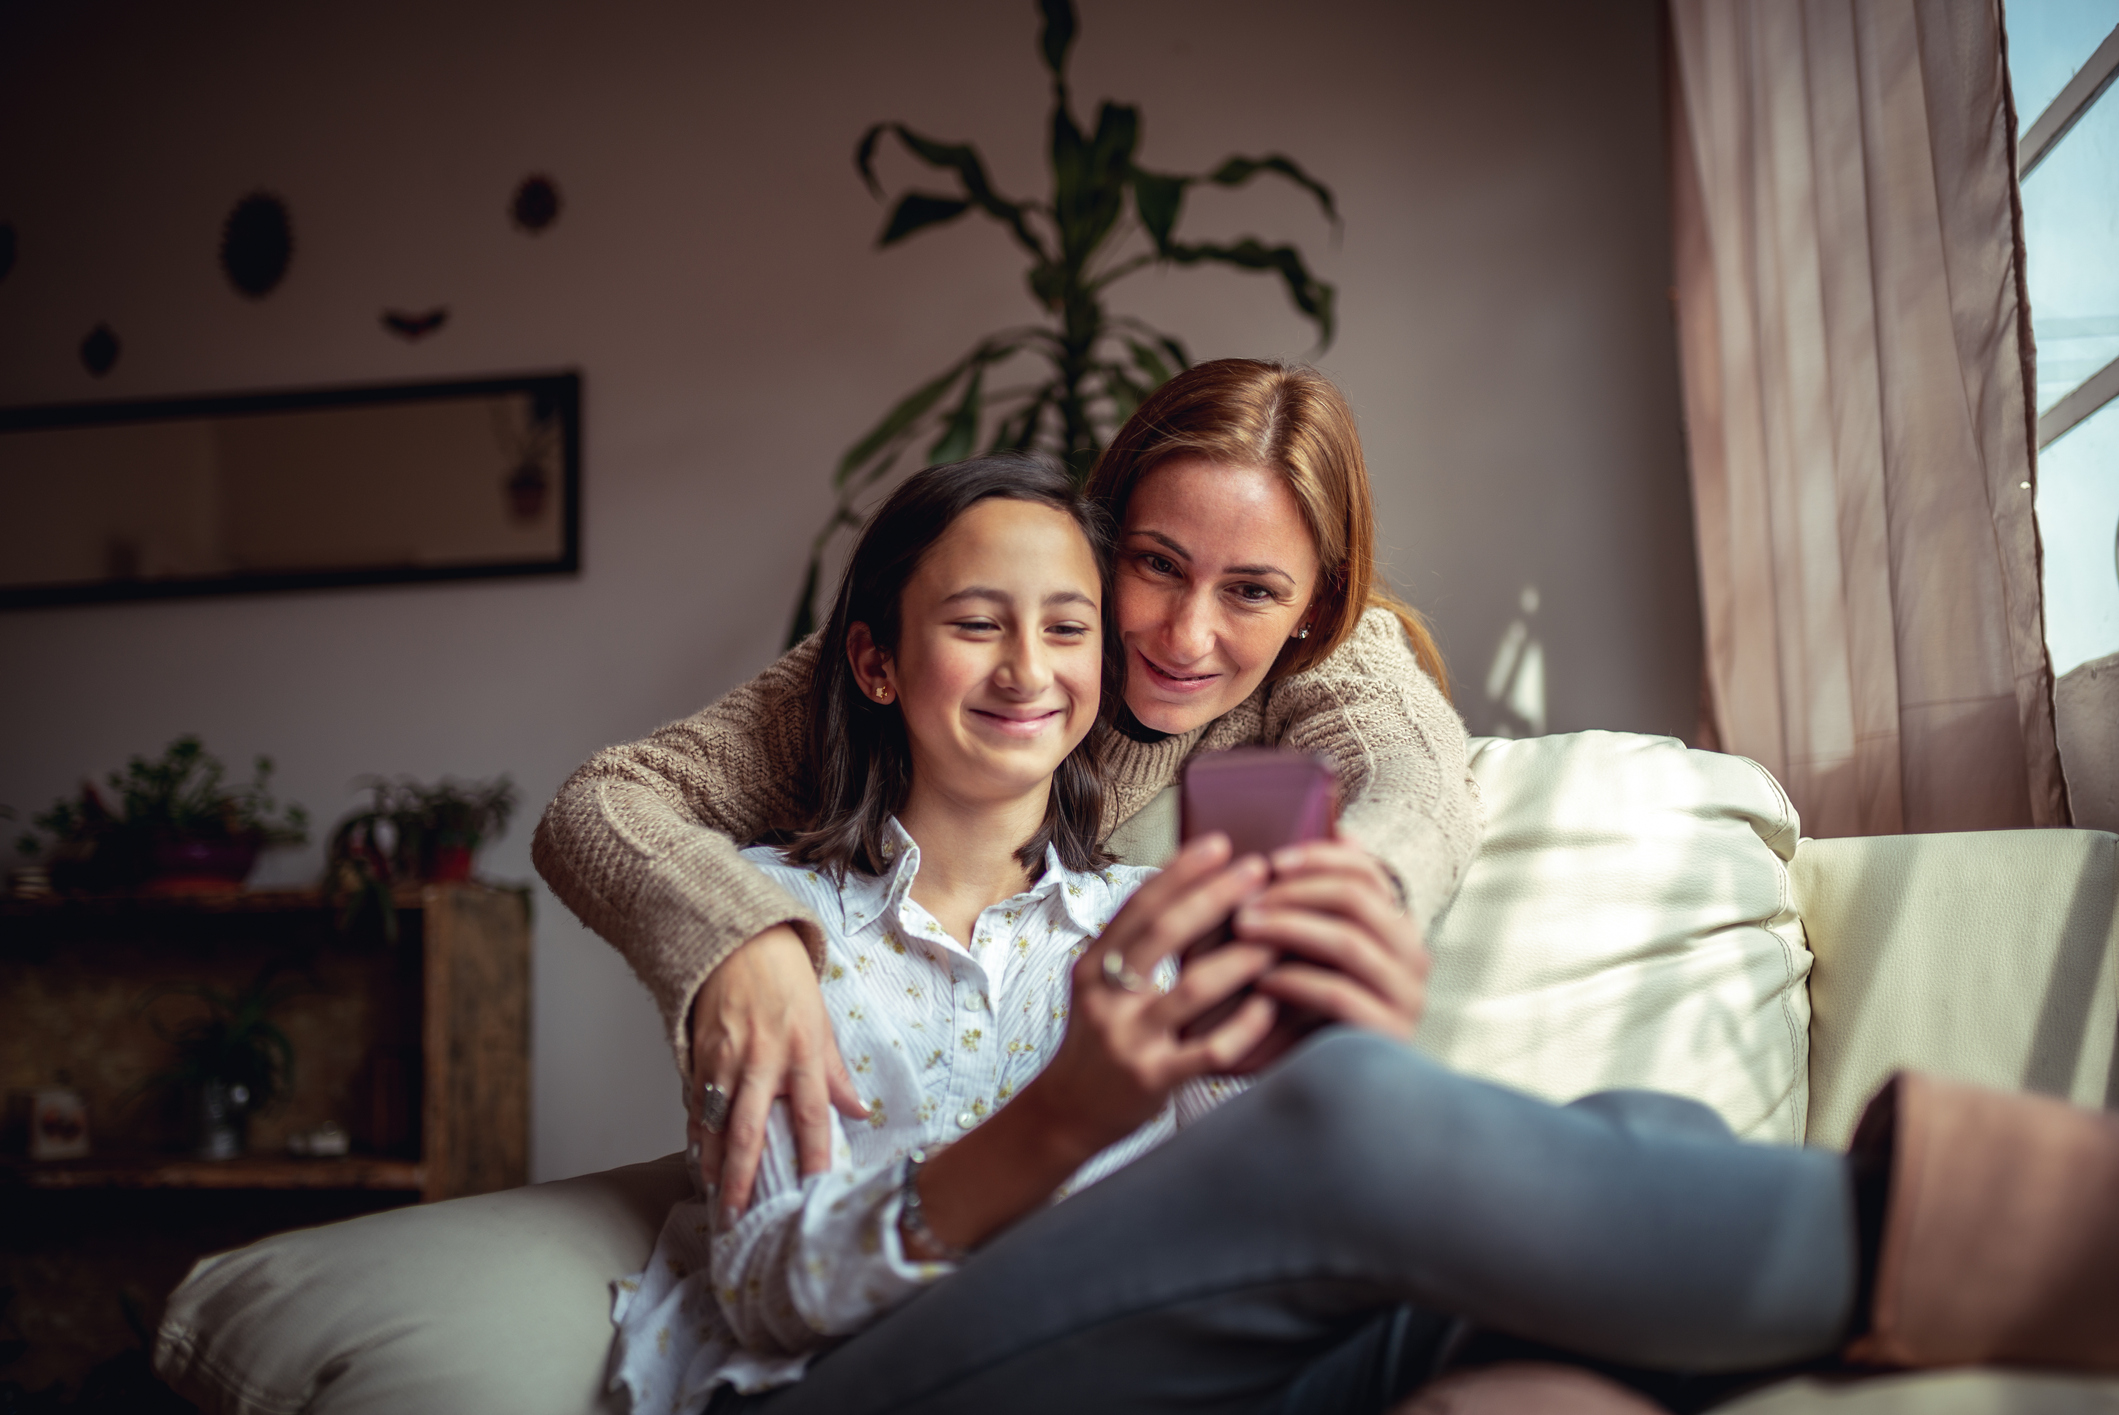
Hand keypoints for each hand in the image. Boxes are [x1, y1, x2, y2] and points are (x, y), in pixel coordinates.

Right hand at [686, 923, 867, 1217]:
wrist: (739, 941)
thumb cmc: (786, 979)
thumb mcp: (821, 1022)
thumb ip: (836, 1072)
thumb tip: (859, 1112)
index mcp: (801, 1052)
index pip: (812, 1115)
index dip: (814, 1156)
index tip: (812, 1191)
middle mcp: (762, 1060)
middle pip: (750, 1132)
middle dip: (741, 1179)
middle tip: (737, 1216)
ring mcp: (725, 1059)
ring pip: (714, 1124)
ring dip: (712, 1165)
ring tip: (714, 1198)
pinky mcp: (699, 1053)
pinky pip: (696, 1103)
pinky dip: (696, 1133)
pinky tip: (698, 1157)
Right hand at [1021, 834, 1280, 1158]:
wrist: (1065, 1115)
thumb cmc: (1097, 1041)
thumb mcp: (1099, 987)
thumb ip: (1134, 948)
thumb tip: (1189, 889)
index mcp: (1093, 967)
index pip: (1138, 906)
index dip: (1179, 871)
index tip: (1220, 843)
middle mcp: (1106, 998)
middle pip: (1163, 934)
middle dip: (1214, 896)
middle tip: (1257, 870)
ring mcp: (1129, 1039)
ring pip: (1191, 990)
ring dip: (1239, 960)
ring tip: (1275, 938)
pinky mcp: (1153, 1080)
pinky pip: (1208, 1050)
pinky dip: (1244, 1026)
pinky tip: (1270, 1005)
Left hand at [1233, 839, 1428, 1044]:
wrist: (1325, 1093)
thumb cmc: (1309, 1013)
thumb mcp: (1309, 953)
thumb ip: (1314, 904)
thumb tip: (1336, 831)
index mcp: (1397, 930)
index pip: (1368, 874)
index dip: (1319, 858)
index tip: (1271, 860)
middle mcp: (1413, 958)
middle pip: (1359, 900)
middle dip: (1296, 892)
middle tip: (1246, 899)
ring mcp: (1406, 998)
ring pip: (1348, 941)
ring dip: (1288, 928)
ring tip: (1243, 928)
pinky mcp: (1387, 1035)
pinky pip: (1339, 994)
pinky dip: (1294, 981)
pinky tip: (1260, 981)